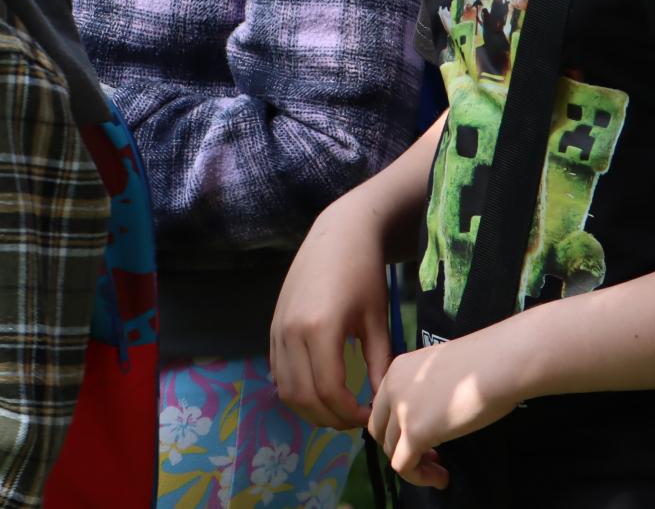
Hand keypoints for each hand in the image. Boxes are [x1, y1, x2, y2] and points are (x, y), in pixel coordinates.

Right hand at [270, 196, 393, 429]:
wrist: (338, 235)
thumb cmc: (364, 273)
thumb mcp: (377, 320)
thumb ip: (379, 364)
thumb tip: (382, 403)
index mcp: (320, 328)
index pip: (328, 391)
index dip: (348, 413)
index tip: (367, 416)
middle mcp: (291, 332)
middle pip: (303, 396)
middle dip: (330, 417)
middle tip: (354, 419)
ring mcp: (277, 329)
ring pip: (285, 389)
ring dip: (309, 408)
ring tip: (337, 409)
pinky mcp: (273, 327)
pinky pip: (278, 372)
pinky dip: (295, 390)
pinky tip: (318, 390)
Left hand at [367, 331, 520, 489]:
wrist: (499, 362)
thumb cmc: (484, 362)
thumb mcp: (440, 370)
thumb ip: (425, 389)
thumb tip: (430, 413)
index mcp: (397, 369)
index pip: (382, 408)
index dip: (399, 427)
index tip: (427, 436)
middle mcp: (392, 387)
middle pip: (380, 430)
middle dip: (400, 447)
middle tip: (431, 455)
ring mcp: (401, 410)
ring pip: (390, 451)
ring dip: (413, 465)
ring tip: (439, 469)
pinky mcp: (414, 432)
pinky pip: (403, 466)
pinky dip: (419, 477)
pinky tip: (441, 477)